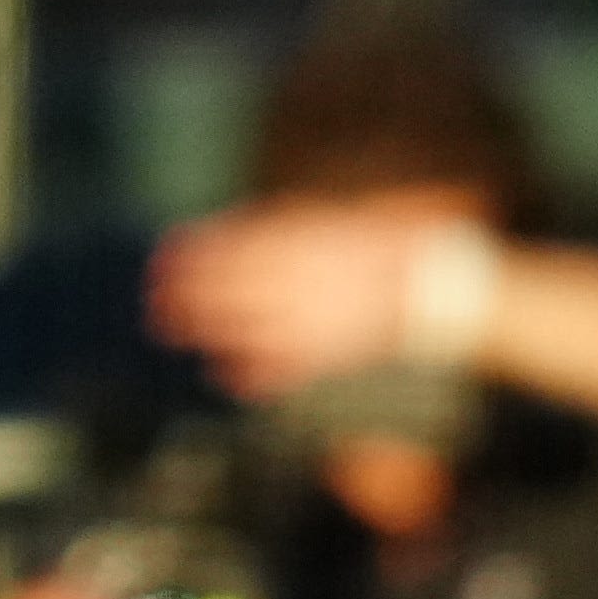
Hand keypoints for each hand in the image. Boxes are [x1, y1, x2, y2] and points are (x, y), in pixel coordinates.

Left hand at [146, 193, 495, 397]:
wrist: (444, 288)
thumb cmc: (393, 251)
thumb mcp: (343, 223)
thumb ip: (297, 232)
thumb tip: (251, 231)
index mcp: (312, 238)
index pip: (243, 242)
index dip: (202, 248)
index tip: (167, 251)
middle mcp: (310, 275)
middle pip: (238, 281)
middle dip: (193, 289)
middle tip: (153, 295)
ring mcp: (322, 314)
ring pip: (253, 321)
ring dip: (210, 326)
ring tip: (173, 329)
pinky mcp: (337, 351)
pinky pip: (289, 363)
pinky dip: (257, 370)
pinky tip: (228, 374)